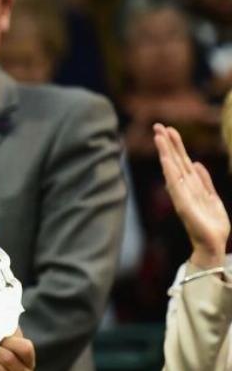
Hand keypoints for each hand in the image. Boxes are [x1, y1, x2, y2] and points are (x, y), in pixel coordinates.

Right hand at [154, 123, 229, 268]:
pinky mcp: (184, 204)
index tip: (168, 130)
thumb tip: (197, 163)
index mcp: (191, 186)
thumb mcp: (212, 197)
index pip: (181, 161)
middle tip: (157, 125)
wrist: (213, 244)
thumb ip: (204, 181)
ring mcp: (183, 195)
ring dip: (166, 152)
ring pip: (173, 168)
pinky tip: (166, 159)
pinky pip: (176, 184)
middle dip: (166, 143)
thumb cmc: (212, 224)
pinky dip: (170, 172)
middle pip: (174, 161)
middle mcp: (184, 188)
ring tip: (159, 135)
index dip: (175, 145)